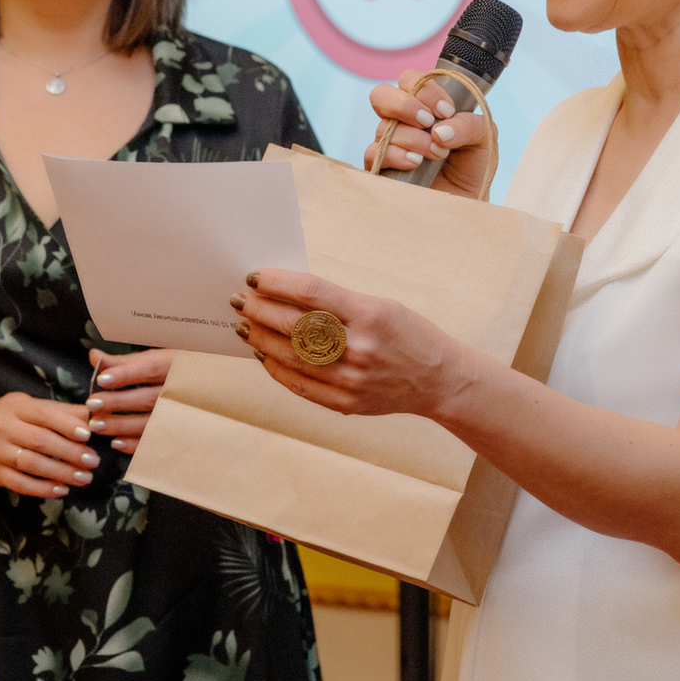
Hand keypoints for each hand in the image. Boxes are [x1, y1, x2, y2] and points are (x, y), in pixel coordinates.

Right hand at [0, 391, 97, 496]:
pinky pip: (20, 484)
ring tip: (84, 477)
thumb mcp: (31, 407)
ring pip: (31, 464)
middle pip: (40, 441)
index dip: (67, 425)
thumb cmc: (11, 419)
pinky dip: (43, 489)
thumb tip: (92, 416)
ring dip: (61, 473)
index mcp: (15, 407)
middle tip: (92, 461)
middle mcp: (1, 428)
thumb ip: (60, 411)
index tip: (88, 435)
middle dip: (70, 452)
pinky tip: (61, 489)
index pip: (44, 415)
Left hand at [85, 347, 173, 450]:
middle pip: (148, 398)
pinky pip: (156, 441)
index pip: (149, 369)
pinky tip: (116, 442)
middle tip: (92, 404)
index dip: (125, 375)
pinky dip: (136, 444)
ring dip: (122, 425)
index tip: (101, 379)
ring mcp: (182, 413)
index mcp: (176, 365)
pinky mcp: (178, 432)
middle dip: (118, 402)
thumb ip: (125, 362)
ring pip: (150, 422)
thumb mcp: (157, 359)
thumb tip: (94, 356)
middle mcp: (182, 390)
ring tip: (97, 425)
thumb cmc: (179, 370)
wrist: (207, 387)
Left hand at [233, 269, 469, 417]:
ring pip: (290, 358)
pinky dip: (276, 369)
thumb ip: (337, 302)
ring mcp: (352, 379)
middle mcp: (360, 347)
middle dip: (259, 310)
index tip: (256, 276)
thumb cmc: (408, 334)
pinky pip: (300, 386)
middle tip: (239, 300)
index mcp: (370, 315)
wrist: (440, 380)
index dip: (277, 282)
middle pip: (294, 326)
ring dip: (259, 339)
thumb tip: (285, 294)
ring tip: (243, 326)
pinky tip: (262, 355)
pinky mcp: (347, 404)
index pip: (311, 293)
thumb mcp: (380, 306)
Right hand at [364, 69, 491, 198]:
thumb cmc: (472, 165)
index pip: (410, 80)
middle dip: (405, 105)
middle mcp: (403, 121)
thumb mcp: (483, 137)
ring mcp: (390, 143)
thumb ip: (468, 124)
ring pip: (383, 127)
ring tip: (436, 154)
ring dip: (413, 138)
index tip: (447, 111)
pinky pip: (373, 153)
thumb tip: (438, 130)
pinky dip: (396, 155)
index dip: (426, 91)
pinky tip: (416, 162)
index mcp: (424, 105)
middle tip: (428, 122)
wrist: (467, 201)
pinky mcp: (382, 168)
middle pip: (381, 95)